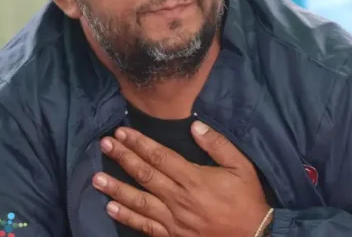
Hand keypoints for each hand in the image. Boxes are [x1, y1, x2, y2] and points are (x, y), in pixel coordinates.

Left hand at [93, 120, 271, 235]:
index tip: (122, 132)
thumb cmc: (247, 199)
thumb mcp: (241, 166)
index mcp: (194, 179)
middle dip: (122, 158)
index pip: (160, 157)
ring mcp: (174, 220)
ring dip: (116, 188)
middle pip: (145, 175)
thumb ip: (218, 145)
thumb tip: (194, 126)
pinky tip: (111, 209)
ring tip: (96, 178)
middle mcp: (179, 199)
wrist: (255, 236)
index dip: (139, 144)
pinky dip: (127, 218)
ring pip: (139, 202)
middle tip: (103, 145)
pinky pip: (146, 227)